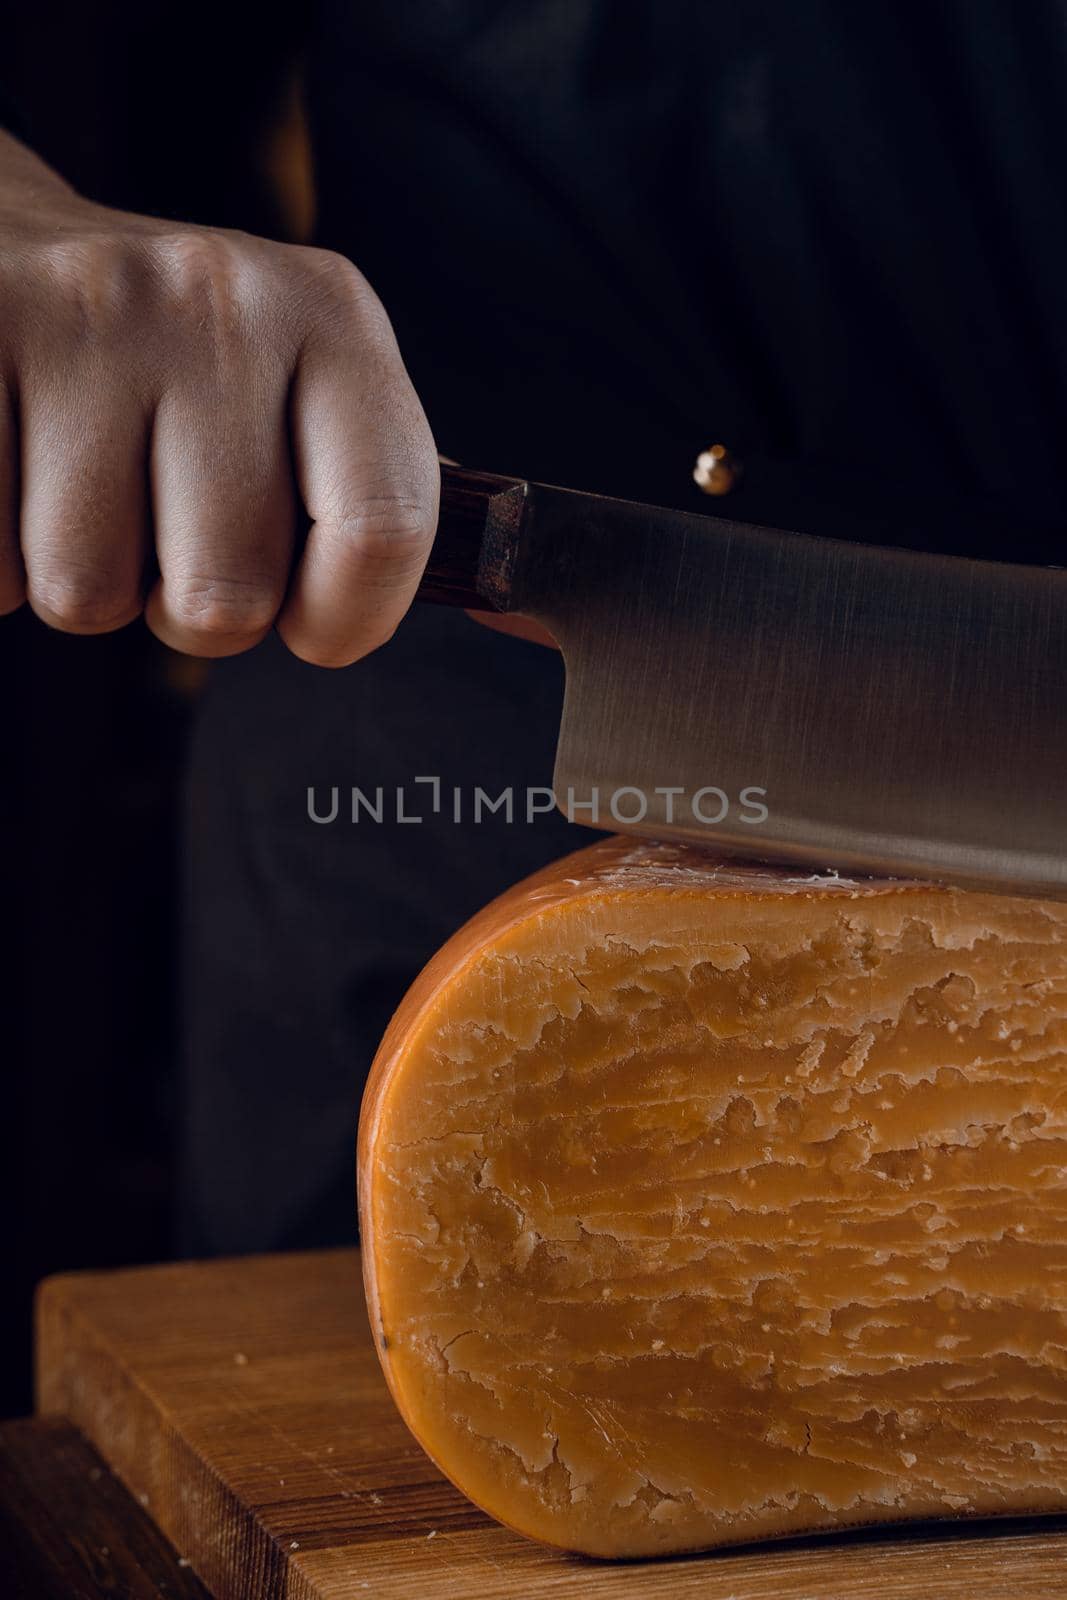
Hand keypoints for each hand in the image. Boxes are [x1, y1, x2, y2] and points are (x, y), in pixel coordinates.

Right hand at [0, 132, 438, 663]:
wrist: (13, 246)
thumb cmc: (181, 363)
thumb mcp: (308, 386)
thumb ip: (376, 489)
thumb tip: (495, 594)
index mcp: (335, 320)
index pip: (385, 530)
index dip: (346, 621)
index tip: (312, 627)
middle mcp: (221, 302)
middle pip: (225, 598)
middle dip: (192, 608)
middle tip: (167, 532)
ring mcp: (86, 315)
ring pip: (88, 595)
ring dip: (84, 581)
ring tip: (84, 489)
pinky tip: (20, 475)